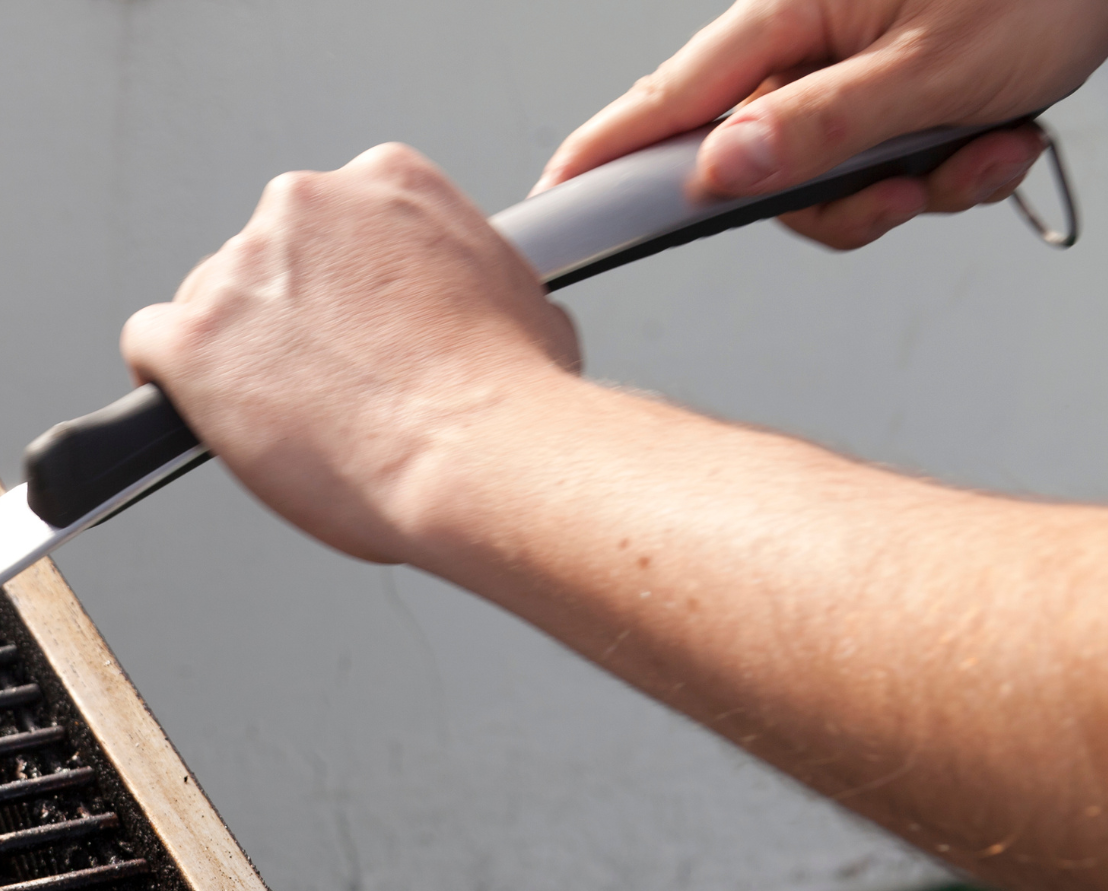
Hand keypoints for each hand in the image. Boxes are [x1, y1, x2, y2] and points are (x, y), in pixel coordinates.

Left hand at [120, 145, 579, 564]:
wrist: (480, 453)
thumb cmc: (508, 392)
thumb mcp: (511, 291)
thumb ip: (451, 276)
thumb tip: (450, 307)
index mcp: (383, 181)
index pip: (324, 225)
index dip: (331, 288)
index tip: (342, 328)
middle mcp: (303, 208)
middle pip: (260, 261)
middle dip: (280, 322)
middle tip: (318, 383)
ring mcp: (239, 271)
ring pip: (205, 306)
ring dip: (233, 356)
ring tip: (287, 419)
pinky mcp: (189, 340)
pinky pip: (148, 346)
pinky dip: (167, 383)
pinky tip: (203, 415)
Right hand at [536, 0, 1105, 249]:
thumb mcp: (934, 68)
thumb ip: (818, 129)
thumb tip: (717, 171)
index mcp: (788, 14)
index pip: (667, 101)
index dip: (605, 157)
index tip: (555, 207)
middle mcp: (808, 43)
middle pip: (756, 167)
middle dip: (838, 202)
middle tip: (905, 193)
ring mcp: (851, 68)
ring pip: (831, 180)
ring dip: (913, 187)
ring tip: (984, 148)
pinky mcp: (895, 87)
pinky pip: (888, 166)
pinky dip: (948, 169)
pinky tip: (1000, 137)